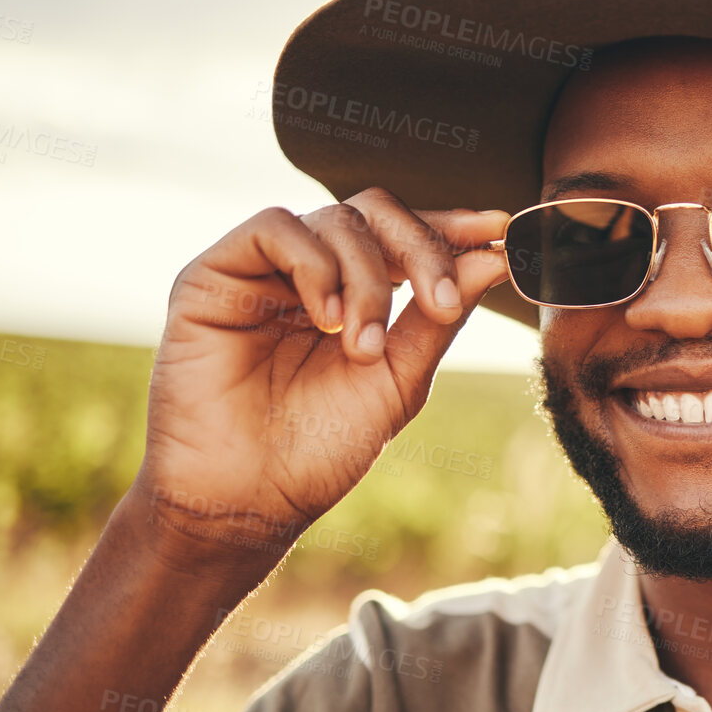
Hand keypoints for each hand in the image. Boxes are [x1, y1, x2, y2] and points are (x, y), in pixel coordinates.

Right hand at [133, 188, 510, 563]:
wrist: (250, 499)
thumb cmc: (321, 450)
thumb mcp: (398, 380)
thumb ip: (438, 318)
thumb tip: (493, 255)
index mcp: (354, 295)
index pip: (403, 237)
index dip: (450, 226)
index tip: (498, 229)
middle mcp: (307, 274)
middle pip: (374, 213)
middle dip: (420, 249)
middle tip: (439, 303)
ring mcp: (261, 271)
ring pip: (333, 219)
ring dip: (367, 280)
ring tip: (362, 347)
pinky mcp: (213, 274)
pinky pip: (274, 227)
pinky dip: (315, 265)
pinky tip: (327, 319)